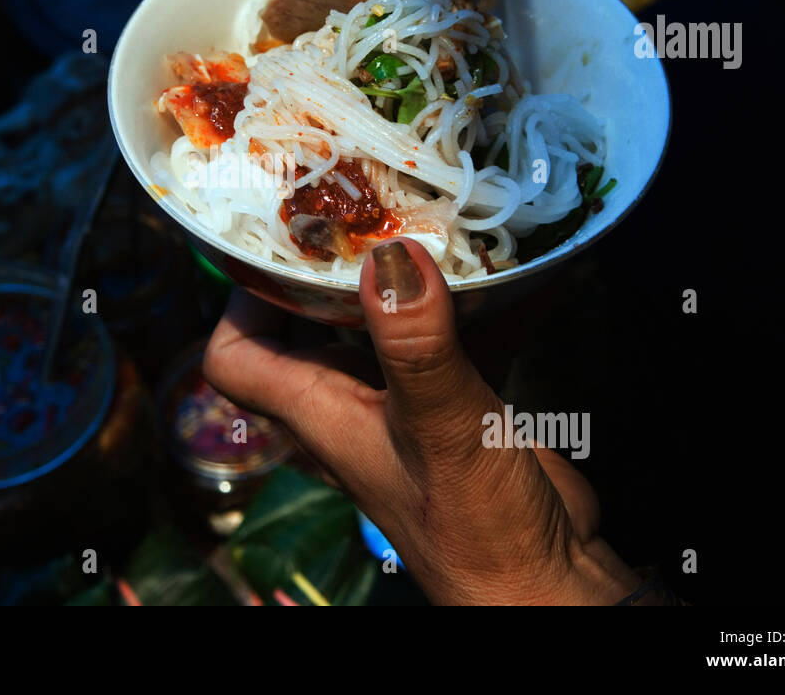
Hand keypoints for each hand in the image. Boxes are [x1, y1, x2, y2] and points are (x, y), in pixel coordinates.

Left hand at [203, 237, 644, 604]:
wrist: (546, 583)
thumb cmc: (476, 528)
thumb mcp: (443, 428)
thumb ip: (414, 346)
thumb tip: (387, 259)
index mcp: (317, 410)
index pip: (237, 354)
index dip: (240, 298)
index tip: (276, 239)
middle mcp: (348, 404)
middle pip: (306, 324)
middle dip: (326, 266)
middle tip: (359, 201)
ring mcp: (403, 404)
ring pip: (382, 326)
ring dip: (402, 278)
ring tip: (429, 214)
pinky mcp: (458, 406)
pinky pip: (457, 340)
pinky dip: (482, 307)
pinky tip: (523, 272)